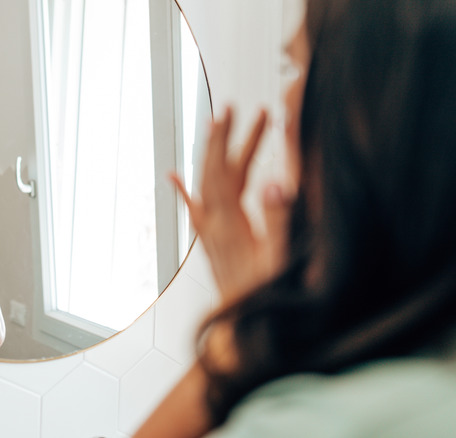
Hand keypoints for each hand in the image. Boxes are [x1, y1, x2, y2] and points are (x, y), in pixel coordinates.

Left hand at [171, 107, 292, 302]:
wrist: (239, 333)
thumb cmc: (264, 299)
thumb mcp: (280, 259)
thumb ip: (278, 221)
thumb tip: (277, 181)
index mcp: (232, 224)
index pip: (227, 171)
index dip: (234, 140)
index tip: (243, 113)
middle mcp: (214, 226)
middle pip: (213, 172)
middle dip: (221, 139)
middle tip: (230, 109)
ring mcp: (210, 235)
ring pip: (206, 186)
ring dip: (212, 156)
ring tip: (217, 130)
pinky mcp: (211, 244)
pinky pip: (194, 209)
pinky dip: (184, 189)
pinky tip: (175, 177)